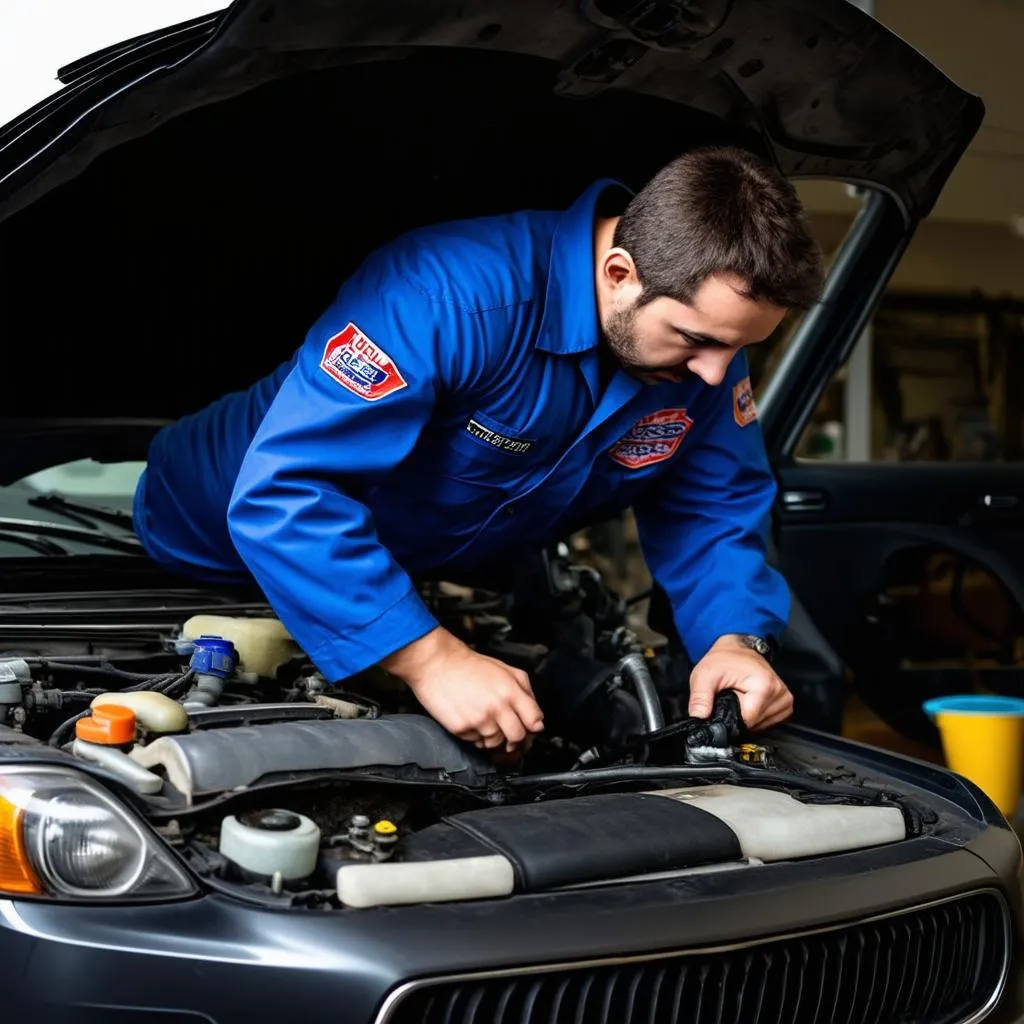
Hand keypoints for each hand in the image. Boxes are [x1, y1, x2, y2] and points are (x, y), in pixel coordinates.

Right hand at [381, 627, 544, 750]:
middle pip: (518, 737)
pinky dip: (476, 736)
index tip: (530, 727)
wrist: (438, 664)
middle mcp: (496, 707)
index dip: (533, 726)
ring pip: (496, 743)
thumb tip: (534, 713)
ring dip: (494, 737)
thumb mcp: (504, 669)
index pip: (534, 720)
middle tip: (510, 734)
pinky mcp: (462, 728)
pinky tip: (472, 720)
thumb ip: (524, 689)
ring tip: (485, 721)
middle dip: (516, 738)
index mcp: (510, 691)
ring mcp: (479, 720)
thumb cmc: (469, 665)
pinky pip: (476, 742)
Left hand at [688, 635, 792, 731]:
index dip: (729, 717)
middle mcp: (779, 693)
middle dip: (737, 715)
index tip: (724, 702)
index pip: (745, 721)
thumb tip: (698, 719)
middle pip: (754, 724)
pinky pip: (769, 721)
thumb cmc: (723, 659)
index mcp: (764, 686)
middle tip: (731, 695)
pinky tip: (749, 701)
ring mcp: (785, 699)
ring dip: (747, 716)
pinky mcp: (785, 703)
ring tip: (740, 695)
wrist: (737, 648)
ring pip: (761, 725)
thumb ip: (699, 699)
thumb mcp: (704, 676)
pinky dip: (756, 715)